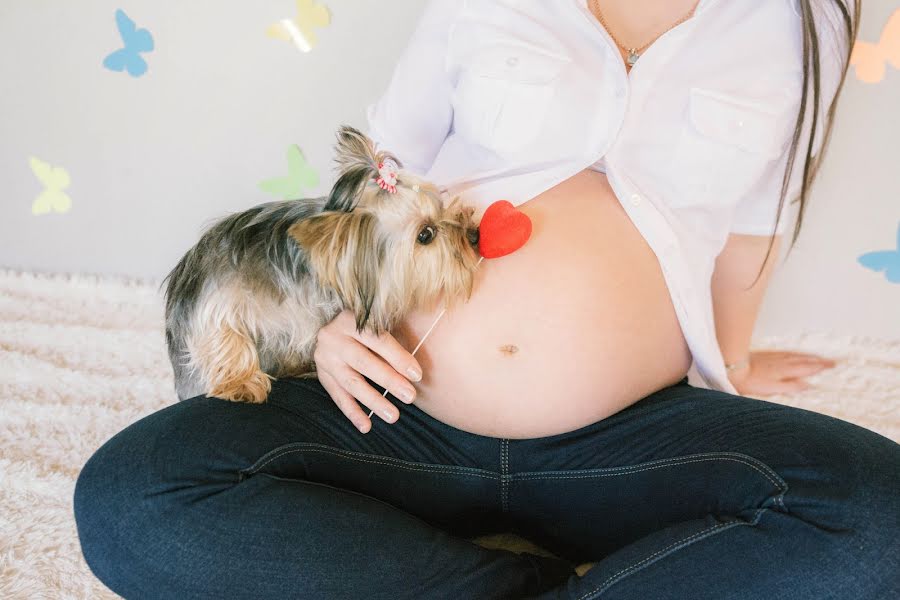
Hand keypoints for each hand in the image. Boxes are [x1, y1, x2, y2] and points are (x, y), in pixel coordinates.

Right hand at [313, 309, 422, 432]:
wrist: (334, 325)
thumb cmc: (369, 323)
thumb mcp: (379, 319)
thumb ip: (398, 329)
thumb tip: (428, 339)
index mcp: (349, 318)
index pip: (376, 339)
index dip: (397, 357)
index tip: (417, 374)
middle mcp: (332, 336)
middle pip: (363, 362)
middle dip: (388, 381)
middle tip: (410, 397)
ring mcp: (324, 357)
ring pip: (351, 382)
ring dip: (373, 401)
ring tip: (393, 416)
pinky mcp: (322, 373)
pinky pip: (338, 396)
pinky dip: (352, 412)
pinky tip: (366, 426)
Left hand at [728, 350, 837, 395]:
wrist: (731, 367)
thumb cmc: (749, 381)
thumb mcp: (772, 388)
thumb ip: (791, 386)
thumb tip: (808, 386)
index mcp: (785, 371)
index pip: (807, 368)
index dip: (821, 367)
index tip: (833, 365)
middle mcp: (782, 363)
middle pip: (804, 361)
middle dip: (819, 361)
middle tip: (833, 361)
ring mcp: (774, 358)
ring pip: (796, 356)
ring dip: (809, 356)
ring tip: (819, 357)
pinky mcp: (766, 355)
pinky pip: (786, 352)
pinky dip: (795, 353)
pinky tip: (796, 353)